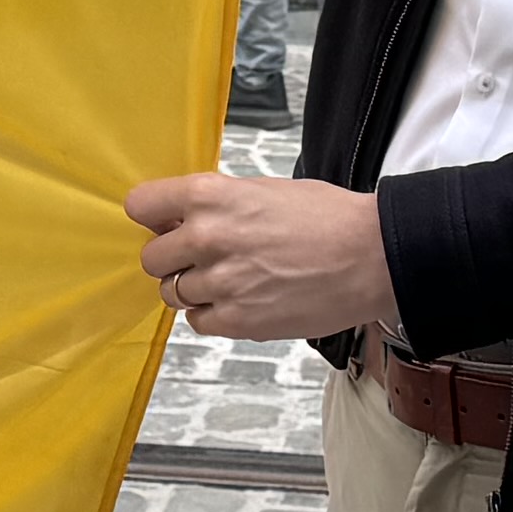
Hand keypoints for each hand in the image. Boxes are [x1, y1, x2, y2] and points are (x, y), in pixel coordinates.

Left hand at [129, 169, 393, 341]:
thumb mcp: (264, 189)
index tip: (163, 222)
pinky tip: (241, 300)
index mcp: (212, 197)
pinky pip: (197, 322)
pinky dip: (211, 314)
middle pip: (152, 258)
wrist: (371, 257)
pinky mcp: (238, 321)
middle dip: (172, 258)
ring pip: (171, 294)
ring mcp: (221, 283)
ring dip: (191, 289)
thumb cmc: (329, 218)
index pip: (141, 205)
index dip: (153, 216)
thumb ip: (218, 204)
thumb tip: (183, 218)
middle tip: (201, 256)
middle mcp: (207, 238)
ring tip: (228, 280)